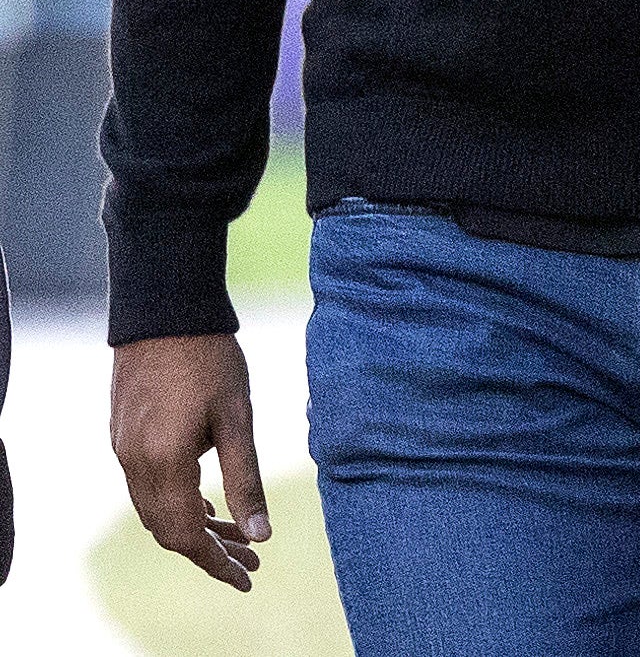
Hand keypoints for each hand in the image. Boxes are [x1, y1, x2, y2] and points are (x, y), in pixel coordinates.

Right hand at [112, 333, 267, 590]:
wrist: (164, 312)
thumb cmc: (211, 359)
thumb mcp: (238, 419)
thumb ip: (246, 479)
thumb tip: (263, 534)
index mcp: (164, 463)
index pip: (186, 535)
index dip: (215, 563)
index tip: (247, 579)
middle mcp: (135, 464)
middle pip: (168, 529)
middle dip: (209, 552)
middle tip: (251, 563)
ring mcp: (124, 451)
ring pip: (156, 510)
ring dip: (195, 528)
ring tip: (238, 539)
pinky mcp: (125, 437)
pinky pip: (148, 488)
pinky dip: (179, 504)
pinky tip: (208, 505)